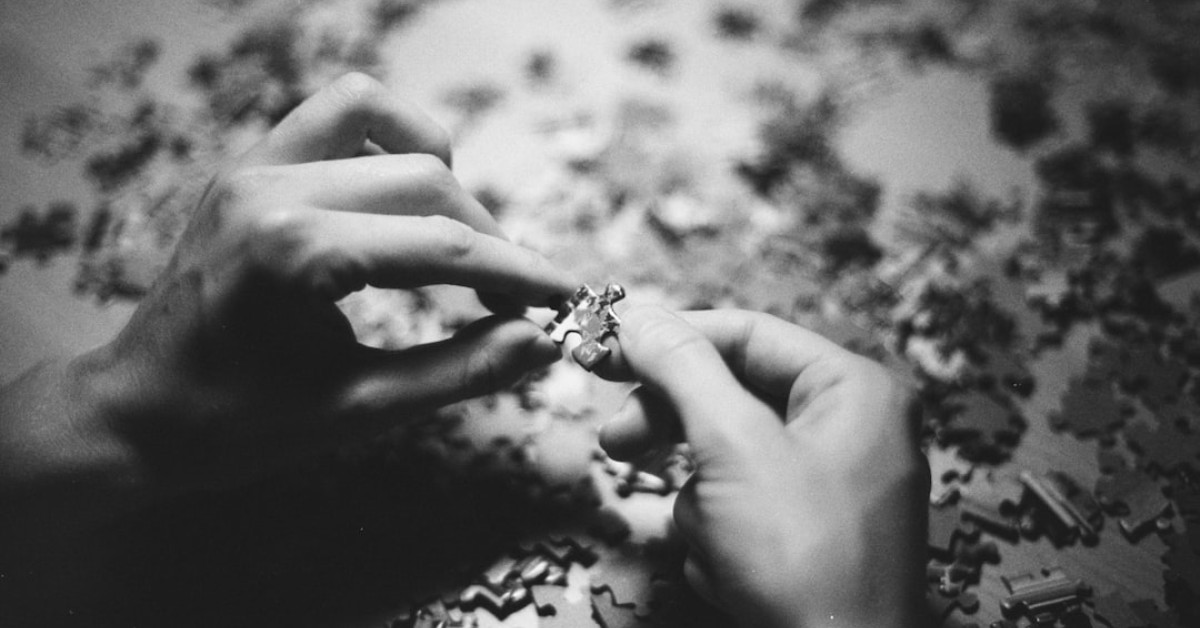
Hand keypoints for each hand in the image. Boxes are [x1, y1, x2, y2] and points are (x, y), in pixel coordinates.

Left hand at [1, 73, 575, 501]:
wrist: (134, 414)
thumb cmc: (238, 426)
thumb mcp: (358, 412)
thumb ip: (459, 372)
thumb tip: (542, 344)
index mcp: (296, 254)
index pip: (444, 247)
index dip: (520, 272)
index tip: (567, 296)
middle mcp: (272, 189)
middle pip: (427, 180)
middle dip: (486, 239)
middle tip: (510, 300)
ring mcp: (253, 165)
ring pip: (385, 121)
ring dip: (439, 174)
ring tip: (454, 240)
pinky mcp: (247, 163)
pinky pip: (335, 114)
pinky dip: (386, 141)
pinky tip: (401, 198)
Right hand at [598, 307, 927, 627]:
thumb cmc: (802, 557)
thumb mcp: (733, 445)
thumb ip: (682, 368)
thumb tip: (635, 313)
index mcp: (854, 390)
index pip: (746, 333)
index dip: (671, 339)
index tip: (606, 349)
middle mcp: (852, 430)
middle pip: (733, 397)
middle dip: (675, 430)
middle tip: (617, 443)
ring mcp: (832, 488)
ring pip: (727, 461)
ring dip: (700, 504)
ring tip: (714, 541)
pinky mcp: (810, 538)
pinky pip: (741, 511)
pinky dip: (720, 540)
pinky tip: (732, 574)